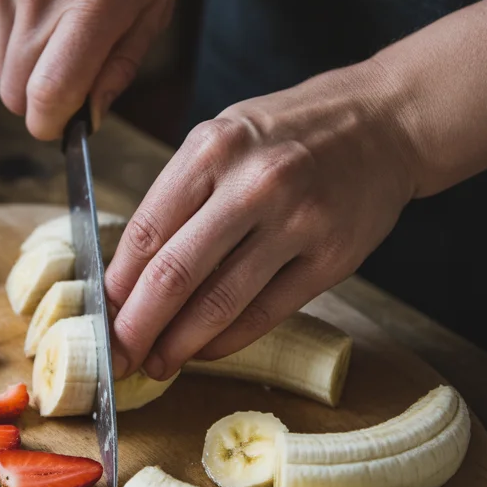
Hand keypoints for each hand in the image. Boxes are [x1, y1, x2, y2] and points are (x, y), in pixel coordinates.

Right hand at [0, 0, 178, 140]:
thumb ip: (121, 65)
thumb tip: (90, 115)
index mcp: (92, 0)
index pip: (47, 95)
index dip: (53, 125)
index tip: (65, 124)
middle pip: (14, 91)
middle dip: (41, 99)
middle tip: (73, 72)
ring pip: (1, 61)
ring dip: (30, 58)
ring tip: (64, 15)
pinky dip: (16, 20)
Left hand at [105, 62, 417, 379]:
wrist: (386, 123)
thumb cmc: (291, 132)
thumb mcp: (225, 138)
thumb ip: (180, 196)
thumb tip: (130, 272)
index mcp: (213, 148)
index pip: (146, 231)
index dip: (115, 285)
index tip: (99, 315)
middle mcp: (254, 184)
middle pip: (175, 274)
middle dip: (136, 327)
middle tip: (116, 358)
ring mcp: (298, 223)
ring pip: (220, 303)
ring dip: (179, 344)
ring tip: (156, 363)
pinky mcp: (331, 259)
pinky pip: (265, 313)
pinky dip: (226, 340)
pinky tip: (204, 350)